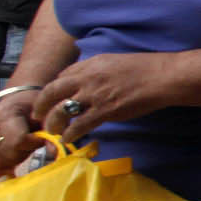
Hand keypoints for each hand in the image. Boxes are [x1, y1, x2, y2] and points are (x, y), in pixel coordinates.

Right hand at [0, 95, 42, 179]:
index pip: (16, 140)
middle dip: (20, 156)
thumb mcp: (43, 114)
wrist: (16, 100)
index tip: (40, 141)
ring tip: (17, 155)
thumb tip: (53, 151)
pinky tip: (0, 173)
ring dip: (7, 164)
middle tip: (28, 148)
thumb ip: (48, 132)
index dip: (31, 145)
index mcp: (5, 114)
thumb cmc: (31, 108)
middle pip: (4, 154)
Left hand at [33, 52, 184, 147]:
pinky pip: (79, 125)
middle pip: (53, 92)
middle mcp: (87, 78)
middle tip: (38, 116)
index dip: (54, 89)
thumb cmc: (145, 68)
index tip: (51, 98)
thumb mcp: (115, 61)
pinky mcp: (104, 111)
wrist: (162, 77)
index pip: (62, 76)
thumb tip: (87, 81)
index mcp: (91, 64)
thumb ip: (97, 70)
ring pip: (62, 110)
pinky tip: (68, 139)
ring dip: (54, 122)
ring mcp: (94, 95)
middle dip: (41, 105)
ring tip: (53, 130)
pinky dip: (70, 133)